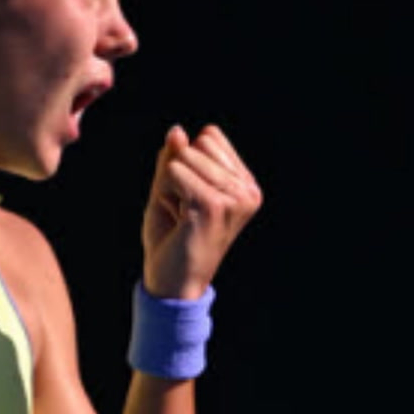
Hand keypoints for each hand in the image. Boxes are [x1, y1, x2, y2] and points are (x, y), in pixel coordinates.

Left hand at [141, 124, 261, 299]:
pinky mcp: (214, 205)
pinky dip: (165, 194)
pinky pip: (173, 172)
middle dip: (177, 173)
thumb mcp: (170, 188)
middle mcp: (247, 190)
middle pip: (198, 143)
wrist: (172, 283)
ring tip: (182, 217)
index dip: (186, 162)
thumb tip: (178, 130)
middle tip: (183, 210)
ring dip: (169, 186)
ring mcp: (234, 197)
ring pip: (183, 157)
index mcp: (245, 183)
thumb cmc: (172, 237)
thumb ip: (175, 158)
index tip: (189, 197)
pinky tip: (179, 220)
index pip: (209, 136)